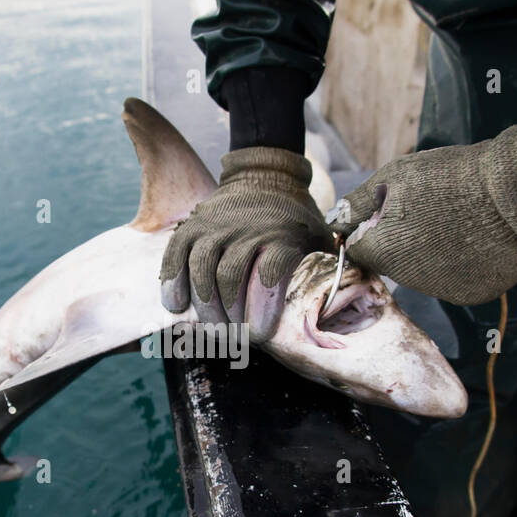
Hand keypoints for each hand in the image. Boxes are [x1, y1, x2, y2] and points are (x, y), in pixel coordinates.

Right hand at [160, 146, 328, 335]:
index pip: (270, 271)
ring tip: (213, 328)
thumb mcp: (320, 239)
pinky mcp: (194, 224)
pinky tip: (176, 305)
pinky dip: (173, 279)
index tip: (260, 335)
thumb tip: (343, 306)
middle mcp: (247, 227)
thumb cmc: (296, 223)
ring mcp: (217, 224)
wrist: (266, 179)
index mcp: (282, 234)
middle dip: (231, 314)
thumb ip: (331, 268)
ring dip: (205, 303)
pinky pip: (177, 252)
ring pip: (202, 266)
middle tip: (235, 337)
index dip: (262, 307)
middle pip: (231, 274)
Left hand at [329, 105, 516, 304]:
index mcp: (383, 253)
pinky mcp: (474, 295)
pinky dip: (463, 263)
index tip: (388, 211)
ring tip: (457, 220)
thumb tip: (338, 221)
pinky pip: (459, 280)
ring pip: (426, 274)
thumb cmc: (453, 177)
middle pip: (394, 263)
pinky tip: (476, 237)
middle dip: (401, 240)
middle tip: (430, 209)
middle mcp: (409, 282)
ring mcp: (444, 292)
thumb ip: (358, 202)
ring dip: (432, 254)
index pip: (358, 250)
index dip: (369, 228)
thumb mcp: (394, 176)